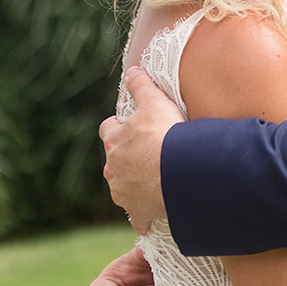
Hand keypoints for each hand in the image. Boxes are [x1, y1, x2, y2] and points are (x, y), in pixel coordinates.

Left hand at [100, 66, 180, 225]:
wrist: (178, 173)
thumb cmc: (165, 134)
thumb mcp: (155, 101)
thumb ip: (140, 85)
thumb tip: (131, 70)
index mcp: (115, 140)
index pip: (108, 128)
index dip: (120, 126)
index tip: (133, 125)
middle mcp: (113, 167)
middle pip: (114, 159)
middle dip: (126, 156)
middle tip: (147, 152)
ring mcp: (124, 191)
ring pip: (122, 186)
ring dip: (133, 183)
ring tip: (154, 179)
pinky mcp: (138, 211)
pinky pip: (138, 216)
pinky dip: (143, 215)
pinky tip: (154, 213)